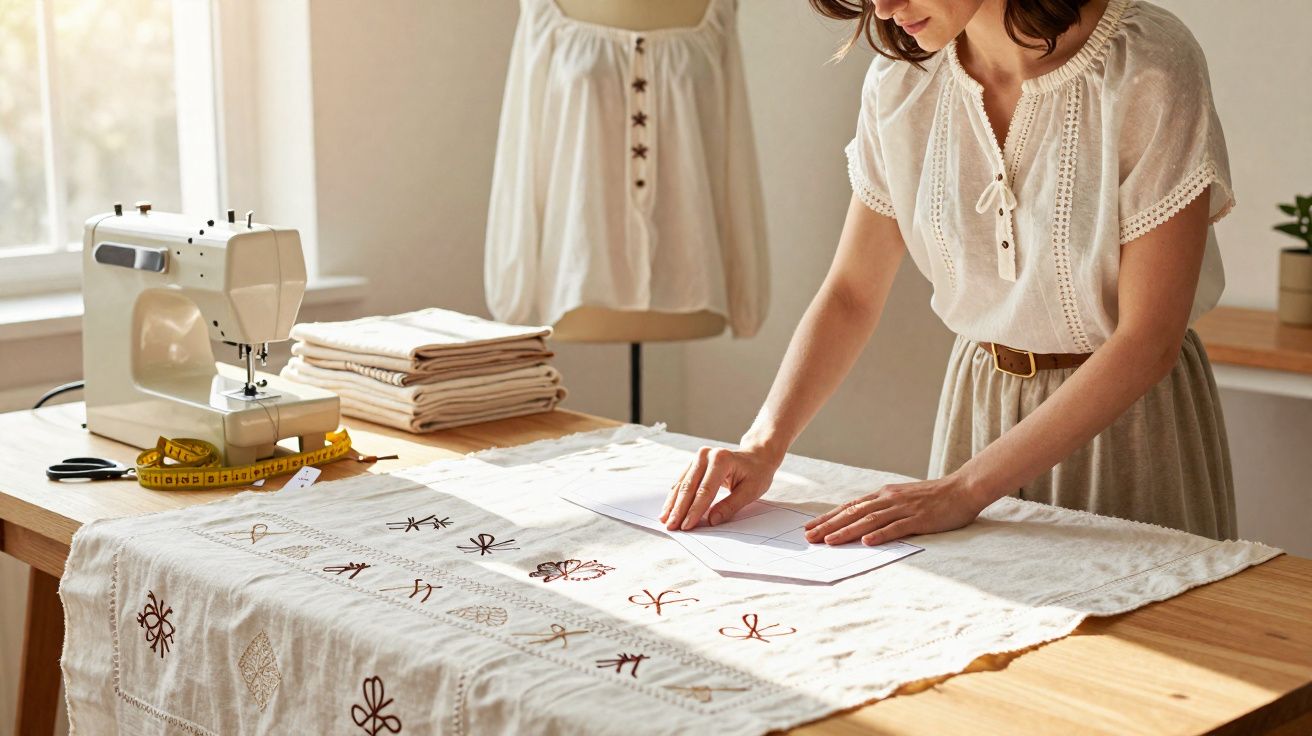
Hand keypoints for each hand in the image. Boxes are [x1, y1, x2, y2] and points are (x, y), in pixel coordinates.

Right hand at [660, 443, 783, 530]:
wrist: (756, 456)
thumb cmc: (756, 473)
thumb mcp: (751, 491)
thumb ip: (731, 505)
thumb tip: (712, 521)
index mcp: (721, 459)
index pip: (705, 490)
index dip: (695, 510)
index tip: (686, 526)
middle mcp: (706, 455)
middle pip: (689, 487)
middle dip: (679, 509)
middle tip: (672, 527)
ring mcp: (698, 457)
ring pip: (682, 484)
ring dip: (673, 504)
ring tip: (665, 521)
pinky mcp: (693, 463)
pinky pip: (681, 481)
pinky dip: (675, 497)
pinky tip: (668, 510)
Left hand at [803, 474, 989, 545]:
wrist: (963, 489)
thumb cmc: (933, 497)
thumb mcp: (903, 498)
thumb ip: (884, 507)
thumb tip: (862, 521)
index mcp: (884, 495)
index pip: (850, 506)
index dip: (829, 517)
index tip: (810, 527)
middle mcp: (889, 499)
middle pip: (854, 513)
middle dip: (829, 525)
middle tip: (809, 537)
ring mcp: (903, 508)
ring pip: (869, 521)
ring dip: (847, 531)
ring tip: (829, 542)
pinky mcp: (919, 519)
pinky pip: (896, 528)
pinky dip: (880, 535)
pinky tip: (866, 542)